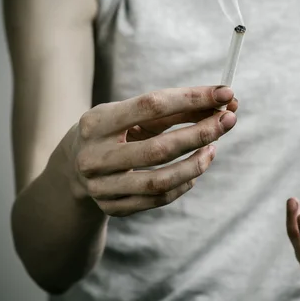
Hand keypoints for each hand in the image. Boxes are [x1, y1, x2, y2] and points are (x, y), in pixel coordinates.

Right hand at [62, 85, 237, 216]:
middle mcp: (95, 156)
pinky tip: (195, 171)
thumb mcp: (130, 115)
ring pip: (160, 181)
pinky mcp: (112, 207)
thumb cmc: (112, 133)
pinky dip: (183, 184)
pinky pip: (158, 200)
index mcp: (96, 122)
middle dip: (201, 133)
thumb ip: (172, 110)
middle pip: (159, 148)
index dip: (192, 98)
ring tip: (214, 148)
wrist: (71, 169)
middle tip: (229, 120)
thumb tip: (221, 104)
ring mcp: (101, 187)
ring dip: (196, 164)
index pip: (151, 106)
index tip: (224, 93)